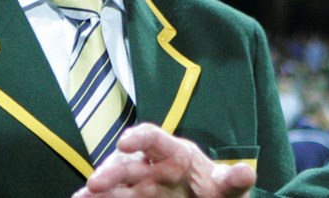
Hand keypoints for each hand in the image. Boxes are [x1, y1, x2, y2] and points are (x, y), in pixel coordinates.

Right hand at [73, 124, 255, 197]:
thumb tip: (246, 172)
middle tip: (95, 182)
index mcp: (175, 153)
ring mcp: (140, 186)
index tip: (125, 143)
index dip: (138, 137)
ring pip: (113, 183)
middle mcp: (152, 166)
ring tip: (81, 196)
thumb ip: (234, 181)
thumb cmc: (217, 191)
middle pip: (127, 163)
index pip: (153, 138)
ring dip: (97, 188)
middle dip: (110, 171)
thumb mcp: (229, 189)